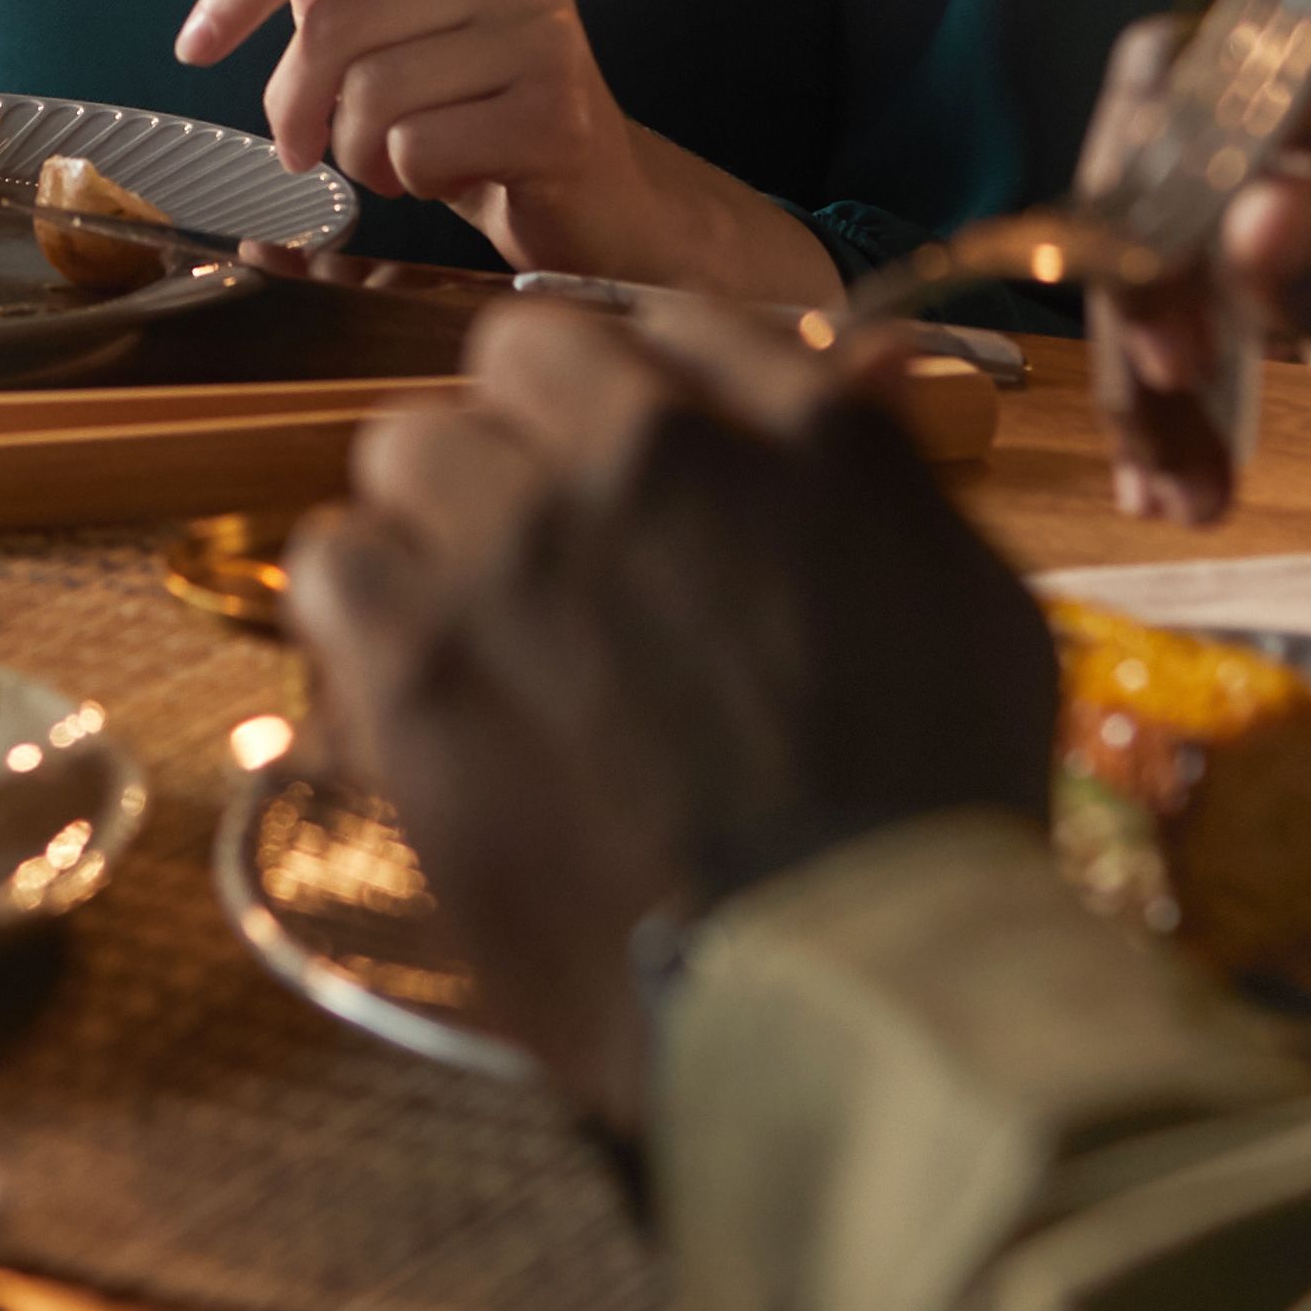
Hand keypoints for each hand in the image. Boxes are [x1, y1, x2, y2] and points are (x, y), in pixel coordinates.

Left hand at [177, 0, 832, 307]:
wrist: (589, 194)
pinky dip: (407, 179)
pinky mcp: (558, 119)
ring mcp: (546, 38)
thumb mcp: (390, 22)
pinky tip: (442, 177)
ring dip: (356, 151)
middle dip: (293, 101)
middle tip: (298, 148)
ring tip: (390, 161)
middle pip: (337, 21)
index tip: (193, 45)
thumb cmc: (473, 100)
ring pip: (372, 95)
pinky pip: (418, 150)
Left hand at [288, 296, 1052, 1125]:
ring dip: (436, 522)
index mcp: (799, 428)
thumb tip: (825, 403)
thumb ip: (871, 487)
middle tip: (544, 549)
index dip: (637, 396)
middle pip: (518, 361)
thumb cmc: (937, 822)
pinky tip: (413, 686)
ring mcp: (522, 539)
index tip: (627, 461)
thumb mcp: (975, 611)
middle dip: (526, 441)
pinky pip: (336, 561)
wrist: (850, 985)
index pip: (668, 326)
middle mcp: (651, 447)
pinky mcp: (418, 648)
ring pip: (408, 448)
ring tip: (473, 628)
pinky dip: (362, 617)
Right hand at [1090, 5, 1310, 576]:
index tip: (1159, 296)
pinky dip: (1177, 358)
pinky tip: (1181, 468)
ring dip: (1150, 330)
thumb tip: (1248, 205)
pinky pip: (1201, 248)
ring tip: (1178, 484)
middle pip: (1201, 104)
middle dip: (1151, 251)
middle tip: (1165, 386)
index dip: (1194, 151)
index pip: (1294, 54)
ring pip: (1175, 187)